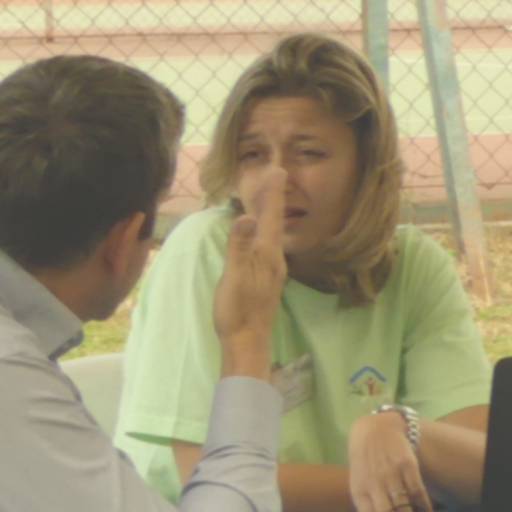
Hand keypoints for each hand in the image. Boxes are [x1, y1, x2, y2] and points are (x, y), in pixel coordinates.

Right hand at [212, 167, 287, 378]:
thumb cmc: (237, 309)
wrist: (247, 340)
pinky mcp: (265, 278)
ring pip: (271, 234)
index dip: (272, 194)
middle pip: (273, 222)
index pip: (269, 217)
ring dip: (269, 213)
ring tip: (268, 196)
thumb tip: (247, 216)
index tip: (278, 171)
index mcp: (266, 254)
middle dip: (272, 198)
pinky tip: (260, 233)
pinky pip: (265, 245)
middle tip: (275, 175)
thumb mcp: (233, 276)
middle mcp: (274, 259)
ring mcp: (271, 270)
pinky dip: (263, 230)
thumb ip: (239, 246)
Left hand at [347, 404, 432, 511]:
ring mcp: (391, 473)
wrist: (375, 429)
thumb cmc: (365, 460)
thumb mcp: (357, 482)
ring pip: (403, 504)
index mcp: (360, 490)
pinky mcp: (407, 464)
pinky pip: (417, 489)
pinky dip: (423, 505)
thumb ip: (362, 506)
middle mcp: (374, 483)